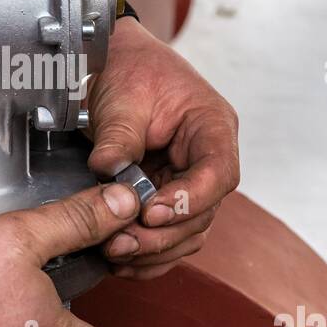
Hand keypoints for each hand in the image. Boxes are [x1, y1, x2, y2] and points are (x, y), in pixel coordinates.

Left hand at [87, 17, 239, 279]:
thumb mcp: (122, 99)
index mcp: (211, 127)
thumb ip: (118, 139)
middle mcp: (207, 159)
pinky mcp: (165, 198)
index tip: (150, 212)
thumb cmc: (129, 70)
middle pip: (202, 212)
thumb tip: (108, 172)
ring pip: (186, 232)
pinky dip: (145, 253)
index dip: (189, 200)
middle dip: (162, 234)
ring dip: (152, 249)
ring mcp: (187, 182)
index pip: (219, 173)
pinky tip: (119, 261)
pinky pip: (166, 236)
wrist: (112, 65)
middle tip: (120, 242)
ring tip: (113, 252)